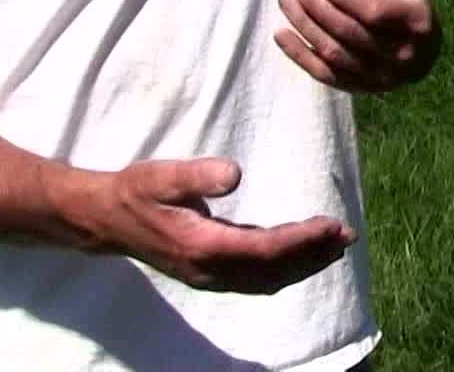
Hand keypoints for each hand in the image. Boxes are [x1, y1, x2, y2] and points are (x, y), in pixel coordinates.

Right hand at [79, 157, 354, 294]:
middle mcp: (209, 270)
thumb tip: (235, 173)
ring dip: (304, 265)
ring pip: (267, 280)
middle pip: (272, 271)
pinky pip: (256, 280)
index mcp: (201, 246)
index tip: (332, 224)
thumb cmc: (136, 191)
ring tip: (335, 246)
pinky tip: (302, 256)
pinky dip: (285, 270)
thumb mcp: (162, 175)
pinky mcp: (210, 274)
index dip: (301, 240)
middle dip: (312, 255)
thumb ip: (198, 175)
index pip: (264, 249)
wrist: (105, 219)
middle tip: (347, 236)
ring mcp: (209, 277)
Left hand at [276, 0, 438, 92]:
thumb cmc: (408, 4)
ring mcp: (379, 76)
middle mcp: (400, 54)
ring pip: (334, 52)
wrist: (422, 54)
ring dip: (304, 26)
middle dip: (317, 7)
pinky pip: (326, 74)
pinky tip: (280, 34)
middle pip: (349, 30)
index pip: (371, 10)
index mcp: (414, 21)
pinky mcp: (360, 88)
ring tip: (284, 1)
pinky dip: (300, 56)